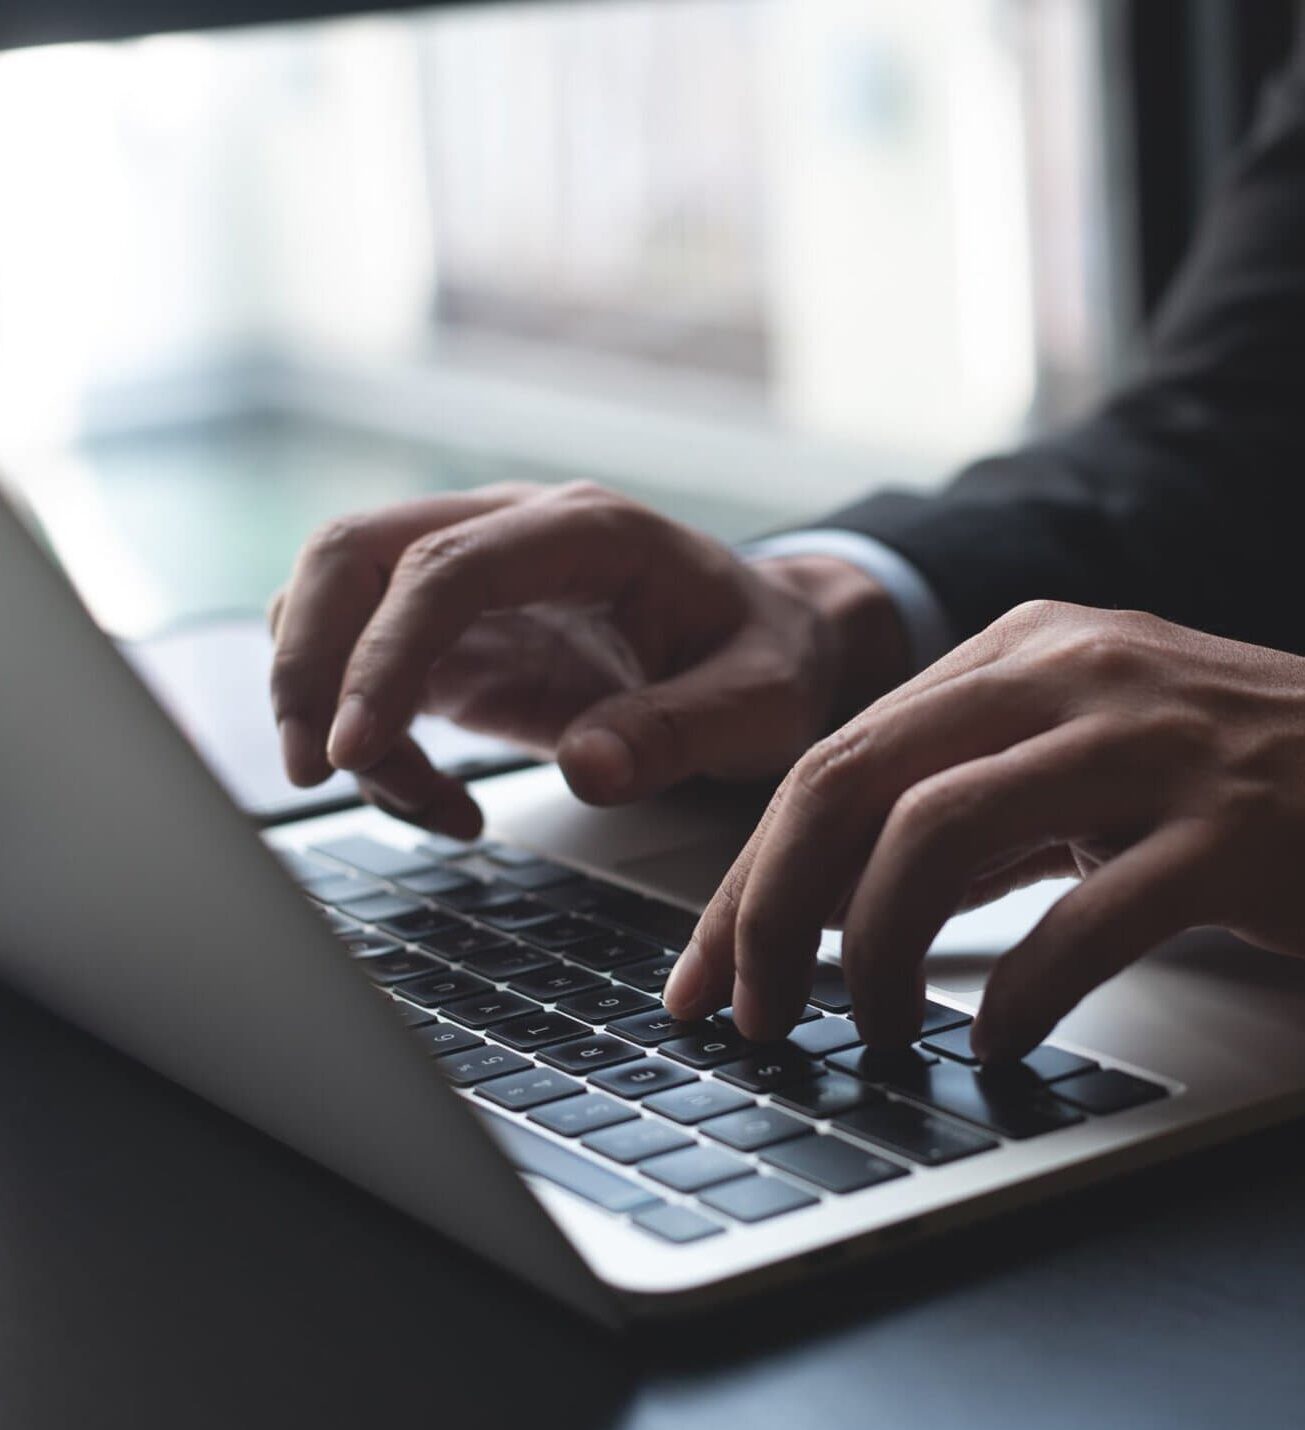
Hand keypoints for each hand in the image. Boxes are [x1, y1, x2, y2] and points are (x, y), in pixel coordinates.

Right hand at [268, 481, 908, 834]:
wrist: (775, 645)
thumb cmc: (770, 660)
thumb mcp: (761, 702)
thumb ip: (680, 730)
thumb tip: (587, 768)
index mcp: (586, 530)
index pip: (445, 567)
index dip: (383, 652)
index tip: (355, 746)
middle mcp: (515, 534)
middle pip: (352, 554)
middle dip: (308, 660)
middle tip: (316, 769)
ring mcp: (478, 582)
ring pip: (339, 606)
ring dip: (330, 705)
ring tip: (420, 801)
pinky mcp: (462, 637)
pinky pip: (372, 672)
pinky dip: (375, 741)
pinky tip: (444, 802)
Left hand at [664, 600, 1304, 1059]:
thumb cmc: (1263, 776)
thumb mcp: (1093, 763)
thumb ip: (977, 815)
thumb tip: (844, 908)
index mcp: (1023, 653)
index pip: (834, 762)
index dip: (748, 877)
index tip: (705, 972)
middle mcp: (1069, 675)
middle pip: (851, 786)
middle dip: (769, 916)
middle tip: (748, 1015)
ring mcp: (1149, 745)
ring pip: (937, 837)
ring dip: (874, 955)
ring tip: (868, 1032)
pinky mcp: (1229, 828)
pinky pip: (1082, 918)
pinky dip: (1017, 994)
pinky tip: (998, 1043)